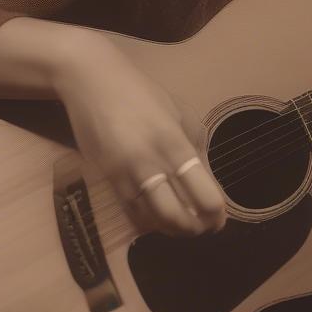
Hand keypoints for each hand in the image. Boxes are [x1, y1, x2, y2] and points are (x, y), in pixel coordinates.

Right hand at [53, 34, 226, 236]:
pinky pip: (130, 212)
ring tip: (184, 226)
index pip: (204, 193)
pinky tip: (159, 218)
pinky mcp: (106, 179)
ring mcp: (125, 174)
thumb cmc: (141, 93)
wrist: (92, 82)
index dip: (216, 214)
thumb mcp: (180, 113)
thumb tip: (206, 179)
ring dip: (171, 229)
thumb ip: (196, 146)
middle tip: (205, 228)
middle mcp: (150, 163)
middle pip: (177, 216)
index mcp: (175, 143)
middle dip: (195, 229)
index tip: (220, 218)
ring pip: (151, 220)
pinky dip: (148, 222)